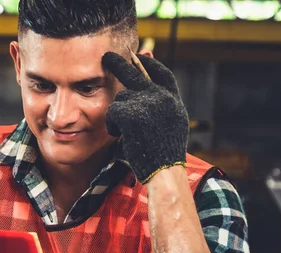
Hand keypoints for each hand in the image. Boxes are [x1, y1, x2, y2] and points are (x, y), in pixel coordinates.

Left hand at [102, 52, 188, 183]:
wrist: (164, 170)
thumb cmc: (164, 155)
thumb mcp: (171, 125)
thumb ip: (162, 106)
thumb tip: (152, 92)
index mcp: (173, 100)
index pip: (162, 74)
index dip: (150, 64)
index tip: (141, 55)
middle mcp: (162, 97)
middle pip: (136, 74)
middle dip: (120, 63)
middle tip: (107, 56)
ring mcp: (148, 103)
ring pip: (120, 98)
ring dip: (117, 114)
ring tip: (125, 131)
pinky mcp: (132, 113)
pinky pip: (112, 111)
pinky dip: (111, 124)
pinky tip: (119, 134)